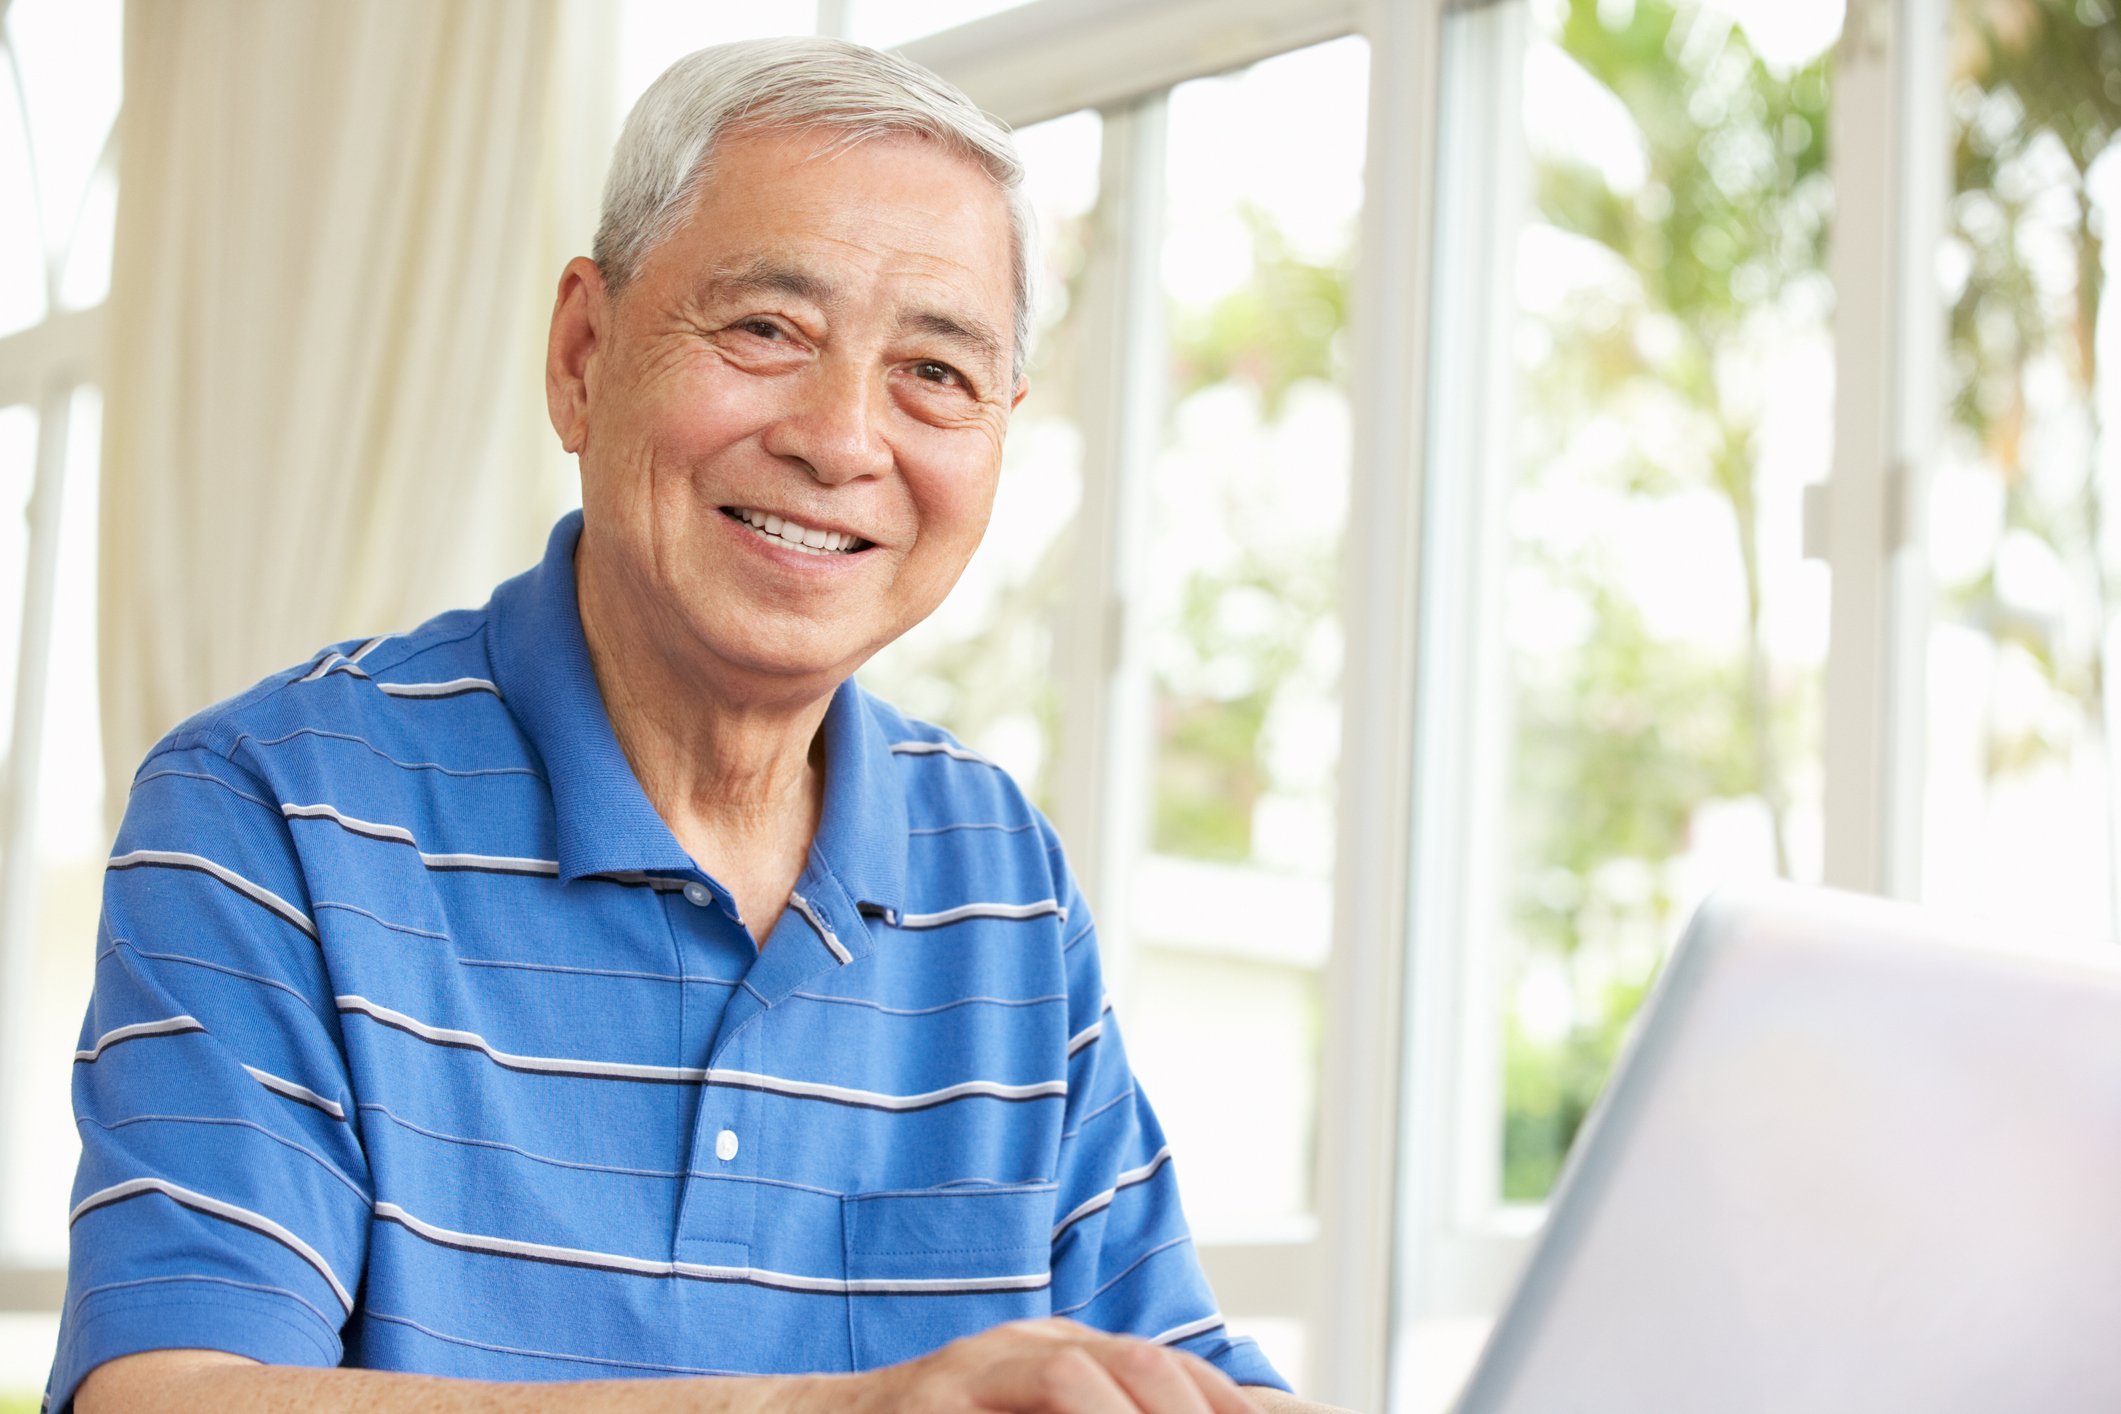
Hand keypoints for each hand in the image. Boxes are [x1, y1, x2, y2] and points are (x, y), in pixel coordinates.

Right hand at [842, 1317, 1265, 1412]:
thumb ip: (1089, 1411)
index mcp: (1062, 1355)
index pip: (1167, 1371)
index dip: (1226, 1405)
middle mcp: (1029, 1348)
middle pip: (1142, 1367)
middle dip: (1198, 1412)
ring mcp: (980, 1367)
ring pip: (1084, 1376)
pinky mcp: (937, 1396)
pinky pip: (1035, 1394)